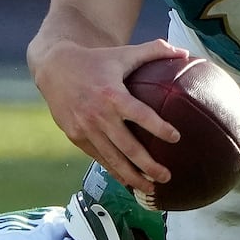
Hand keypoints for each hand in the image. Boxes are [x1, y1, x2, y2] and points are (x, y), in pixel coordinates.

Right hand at [32, 37, 185, 194]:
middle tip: (167, 176)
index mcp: (112, 95)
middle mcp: (98, 115)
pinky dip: (114, 171)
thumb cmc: (95, 60)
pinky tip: (128, 180)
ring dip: (132, 176)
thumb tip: (185, 52)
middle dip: (149, 166)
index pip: (140, 115)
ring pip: (112, 159)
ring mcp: (85, 129)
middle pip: (128, 147)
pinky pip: (98, 158)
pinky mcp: (76, 137)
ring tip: (151, 188)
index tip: (176, 138)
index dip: (159, 128)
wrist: (54, 68)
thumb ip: (154, 51)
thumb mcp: (123, 53)